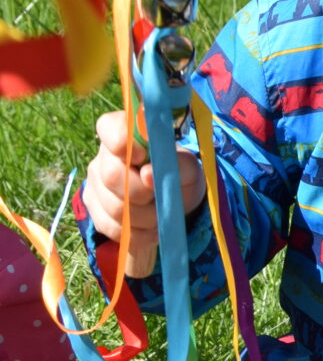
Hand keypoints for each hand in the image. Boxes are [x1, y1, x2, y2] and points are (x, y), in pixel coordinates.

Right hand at [81, 110, 205, 247]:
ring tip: (161, 213)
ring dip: (146, 216)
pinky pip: (114, 228)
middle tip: (160, 195)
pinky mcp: (95, 212)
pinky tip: (152, 226)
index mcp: (124, 134)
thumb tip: (147, 174)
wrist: (174, 200)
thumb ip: (176, 164)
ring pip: (114, 207)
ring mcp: (95, 185)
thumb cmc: (179, 175)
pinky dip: (140, 233)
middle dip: (143, 191)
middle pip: (111, 175)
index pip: (109, 127)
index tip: (142, 155)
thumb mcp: (189, 167)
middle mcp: (103, 157)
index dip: (122, 140)